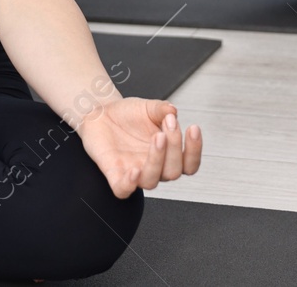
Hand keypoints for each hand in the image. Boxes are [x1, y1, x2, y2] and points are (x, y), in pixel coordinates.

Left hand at [76, 98, 201, 198]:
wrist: (102, 113)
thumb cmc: (128, 115)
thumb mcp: (149, 107)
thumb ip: (162, 109)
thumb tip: (173, 110)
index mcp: (167, 154)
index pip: (189, 164)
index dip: (194, 150)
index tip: (192, 128)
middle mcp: (153, 166)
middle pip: (173, 172)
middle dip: (174, 147)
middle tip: (169, 124)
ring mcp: (134, 172)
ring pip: (151, 181)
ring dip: (157, 160)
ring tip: (157, 136)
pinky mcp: (114, 174)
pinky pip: (123, 189)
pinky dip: (129, 184)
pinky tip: (134, 170)